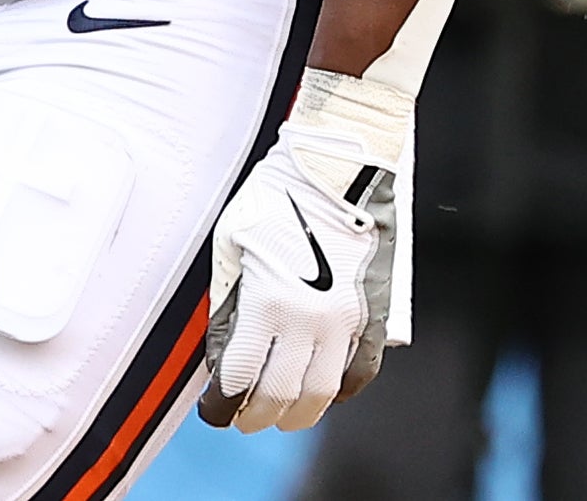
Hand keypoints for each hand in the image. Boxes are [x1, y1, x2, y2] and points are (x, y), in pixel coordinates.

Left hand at [201, 132, 398, 431]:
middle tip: (243, 418)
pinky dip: (340, 391)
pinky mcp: (371, 313)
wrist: (336, 168)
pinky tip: (323, 392)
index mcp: (266, 301)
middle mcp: (308, 319)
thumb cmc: (274, 198)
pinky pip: (359, 371)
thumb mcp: (231, 243)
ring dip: (297, 412)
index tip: (215, 410)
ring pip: (321, 392)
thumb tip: (224, 350)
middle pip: (279, 394)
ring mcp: (344, 319)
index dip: (222, 403)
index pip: (240, 377)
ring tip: (280, 413)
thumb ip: (227, 301)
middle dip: (256, 415)